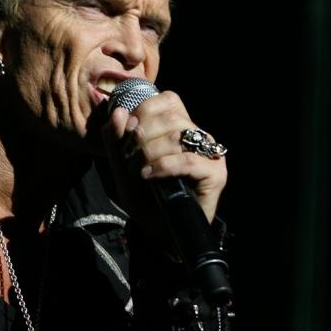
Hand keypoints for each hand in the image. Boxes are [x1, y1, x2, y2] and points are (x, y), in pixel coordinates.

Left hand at [102, 90, 227, 247]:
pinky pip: (188, 160)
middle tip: (129, 156)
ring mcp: (209, 154)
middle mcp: (198, 137)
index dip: (145, 110)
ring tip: (138, 170)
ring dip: (149, 152)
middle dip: (142, 135)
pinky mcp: (215, 174)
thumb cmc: (143, 196)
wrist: (158, 231)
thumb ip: (115, 138)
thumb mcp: (121, 165)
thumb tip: (118, 111)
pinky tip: (148, 176)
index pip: (168, 99)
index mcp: (179, 127)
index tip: (128, 130)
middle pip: (170, 117)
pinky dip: (163, 166)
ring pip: (177, 137)